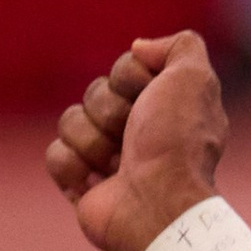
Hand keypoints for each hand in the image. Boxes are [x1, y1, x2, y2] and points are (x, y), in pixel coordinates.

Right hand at [45, 31, 229, 250]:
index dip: (129, 79)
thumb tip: (140, 48)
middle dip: (109, 111)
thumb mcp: (194, 79)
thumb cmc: (177, 144)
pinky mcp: (83, 188)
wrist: (159, 205)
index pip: (123, 70)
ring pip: (72, 121)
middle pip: (95, 93)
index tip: (150, 99)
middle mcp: (138, 133)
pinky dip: (73, 167)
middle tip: (134, 136)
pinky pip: (56, 155)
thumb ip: (181, 45)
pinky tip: (97, 183)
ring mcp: (109, 162)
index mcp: (163, 108)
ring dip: (93, 141)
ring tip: (120, 166)